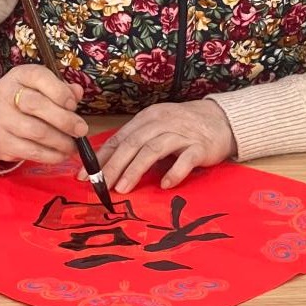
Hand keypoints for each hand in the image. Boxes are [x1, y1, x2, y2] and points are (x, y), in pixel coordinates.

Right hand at [0, 65, 88, 163]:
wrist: (2, 118)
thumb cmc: (31, 98)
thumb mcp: (46, 86)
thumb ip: (63, 88)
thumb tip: (77, 93)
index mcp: (20, 75)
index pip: (39, 77)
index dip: (59, 91)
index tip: (74, 105)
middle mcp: (5, 93)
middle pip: (35, 105)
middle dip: (64, 120)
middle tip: (81, 130)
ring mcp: (0, 118)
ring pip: (34, 131)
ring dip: (59, 141)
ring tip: (73, 146)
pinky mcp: (0, 141)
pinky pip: (29, 151)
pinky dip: (50, 155)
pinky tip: (61, 154)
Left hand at [89, 100, 236, 193]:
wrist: (221, 120)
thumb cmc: (183, 127)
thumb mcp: (157, 128)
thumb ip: (136, 142)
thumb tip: (106, 163)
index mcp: (148, 117)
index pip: (120, 137)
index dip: (102, 156)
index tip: (85, 175)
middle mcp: (162, 122)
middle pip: (133, 143)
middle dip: (114, 165)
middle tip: (100, 185)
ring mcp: (182, 134)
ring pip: (154, 149)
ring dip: (136, 169)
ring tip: (123, 188)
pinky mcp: (200, 147)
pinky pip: (185, 159)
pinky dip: (174, 172)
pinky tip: (164, 185)